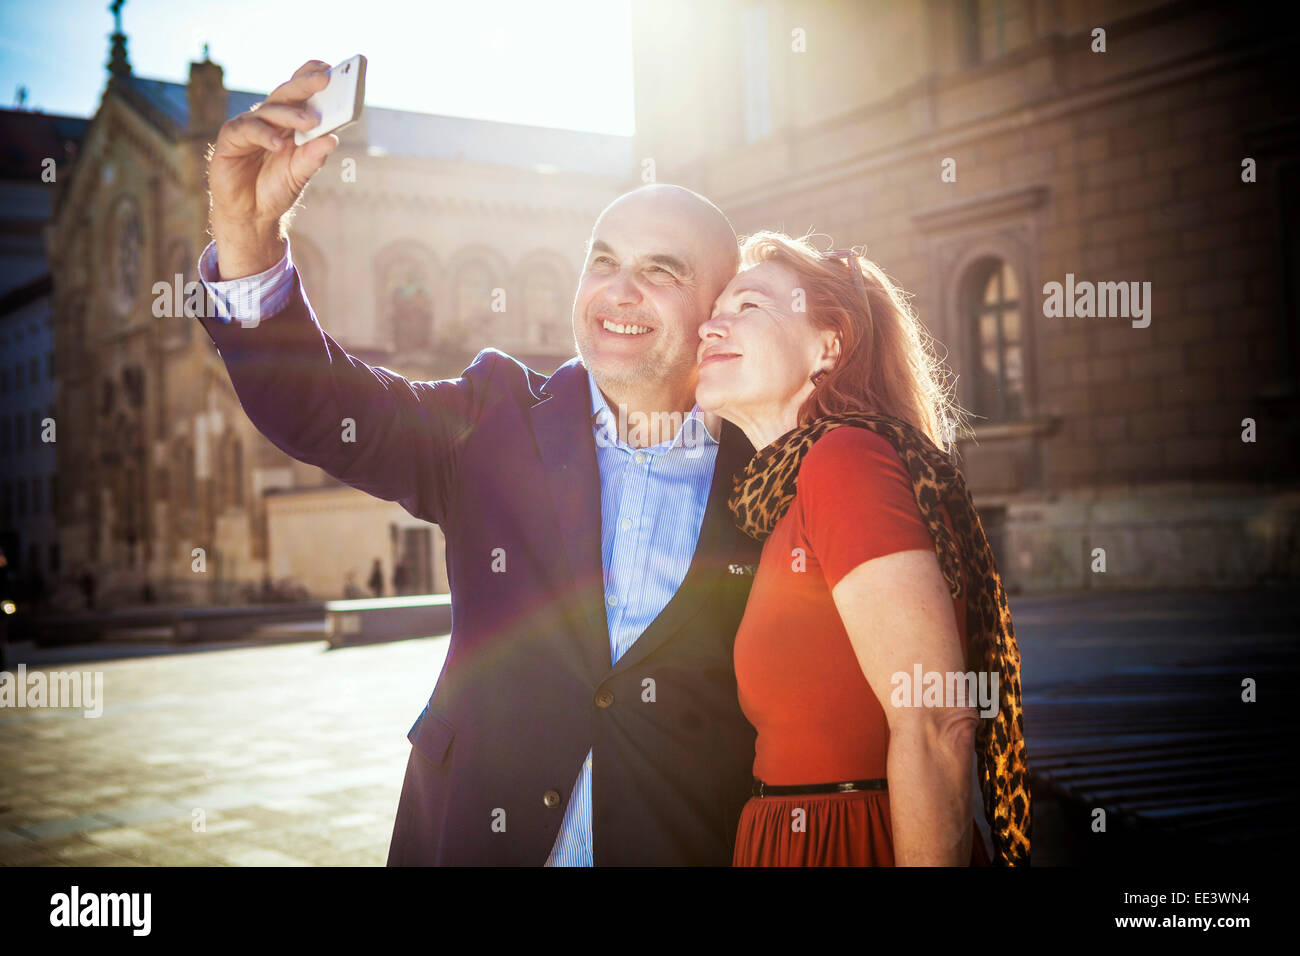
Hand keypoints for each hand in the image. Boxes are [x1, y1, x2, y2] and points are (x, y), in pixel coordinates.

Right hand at [208, 60, 339, 277]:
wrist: (251, 215)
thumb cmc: (275, 190)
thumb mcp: (299, 175)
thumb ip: (313, 157)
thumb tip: (332, 138)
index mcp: (287, 122)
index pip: (298, 93)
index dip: (310, 76)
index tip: (330, 67)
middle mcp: (267, 119)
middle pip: (285, 94)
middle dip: (306, 85)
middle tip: (326, 79)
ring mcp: (248, 127)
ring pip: (269, 110)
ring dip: (290, 114)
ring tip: (310, 122)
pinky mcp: (230, 139)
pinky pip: (248, 130)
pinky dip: (265, 135)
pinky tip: (279, 143)